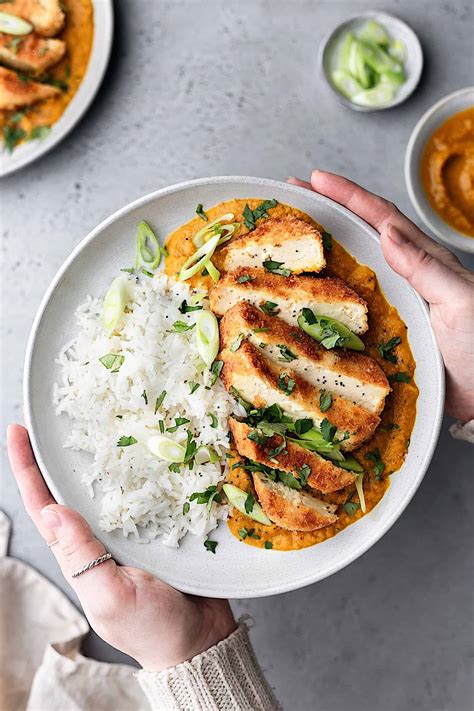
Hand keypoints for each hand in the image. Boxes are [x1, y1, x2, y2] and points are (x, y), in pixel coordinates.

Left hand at [7, 424, 235, 670]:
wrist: (199, 640)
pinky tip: (148, 450)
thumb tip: (51, 511)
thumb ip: (81, 558)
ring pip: (107, 487)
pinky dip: (142, 470)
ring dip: (100, 457)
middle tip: (56, 417)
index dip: (27, 469)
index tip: (18, 432)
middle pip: (69, 490)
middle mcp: (98, 540)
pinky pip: (144, 493)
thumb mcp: (111, 597)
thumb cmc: (152, 628)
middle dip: (58, 454)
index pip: (43, 506)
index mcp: (79, 556)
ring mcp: (128, 533)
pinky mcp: (158, 528)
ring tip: (98, 423)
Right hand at [289, 171, 473, 421]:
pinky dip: (321, 298)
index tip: (316, 178)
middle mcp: (401, 278)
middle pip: (358, 235)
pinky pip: (344, 310)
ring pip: (347, 270)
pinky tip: (299, 299)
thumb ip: (426, 267)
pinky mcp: (381, 335)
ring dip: (318, 252)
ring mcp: (389, 306)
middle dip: (326, 211)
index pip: (380, 218)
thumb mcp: (460, 300)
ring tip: (286, 238)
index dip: (349, 196)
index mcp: (422, 262)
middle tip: (291, 194)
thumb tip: (386, 232)